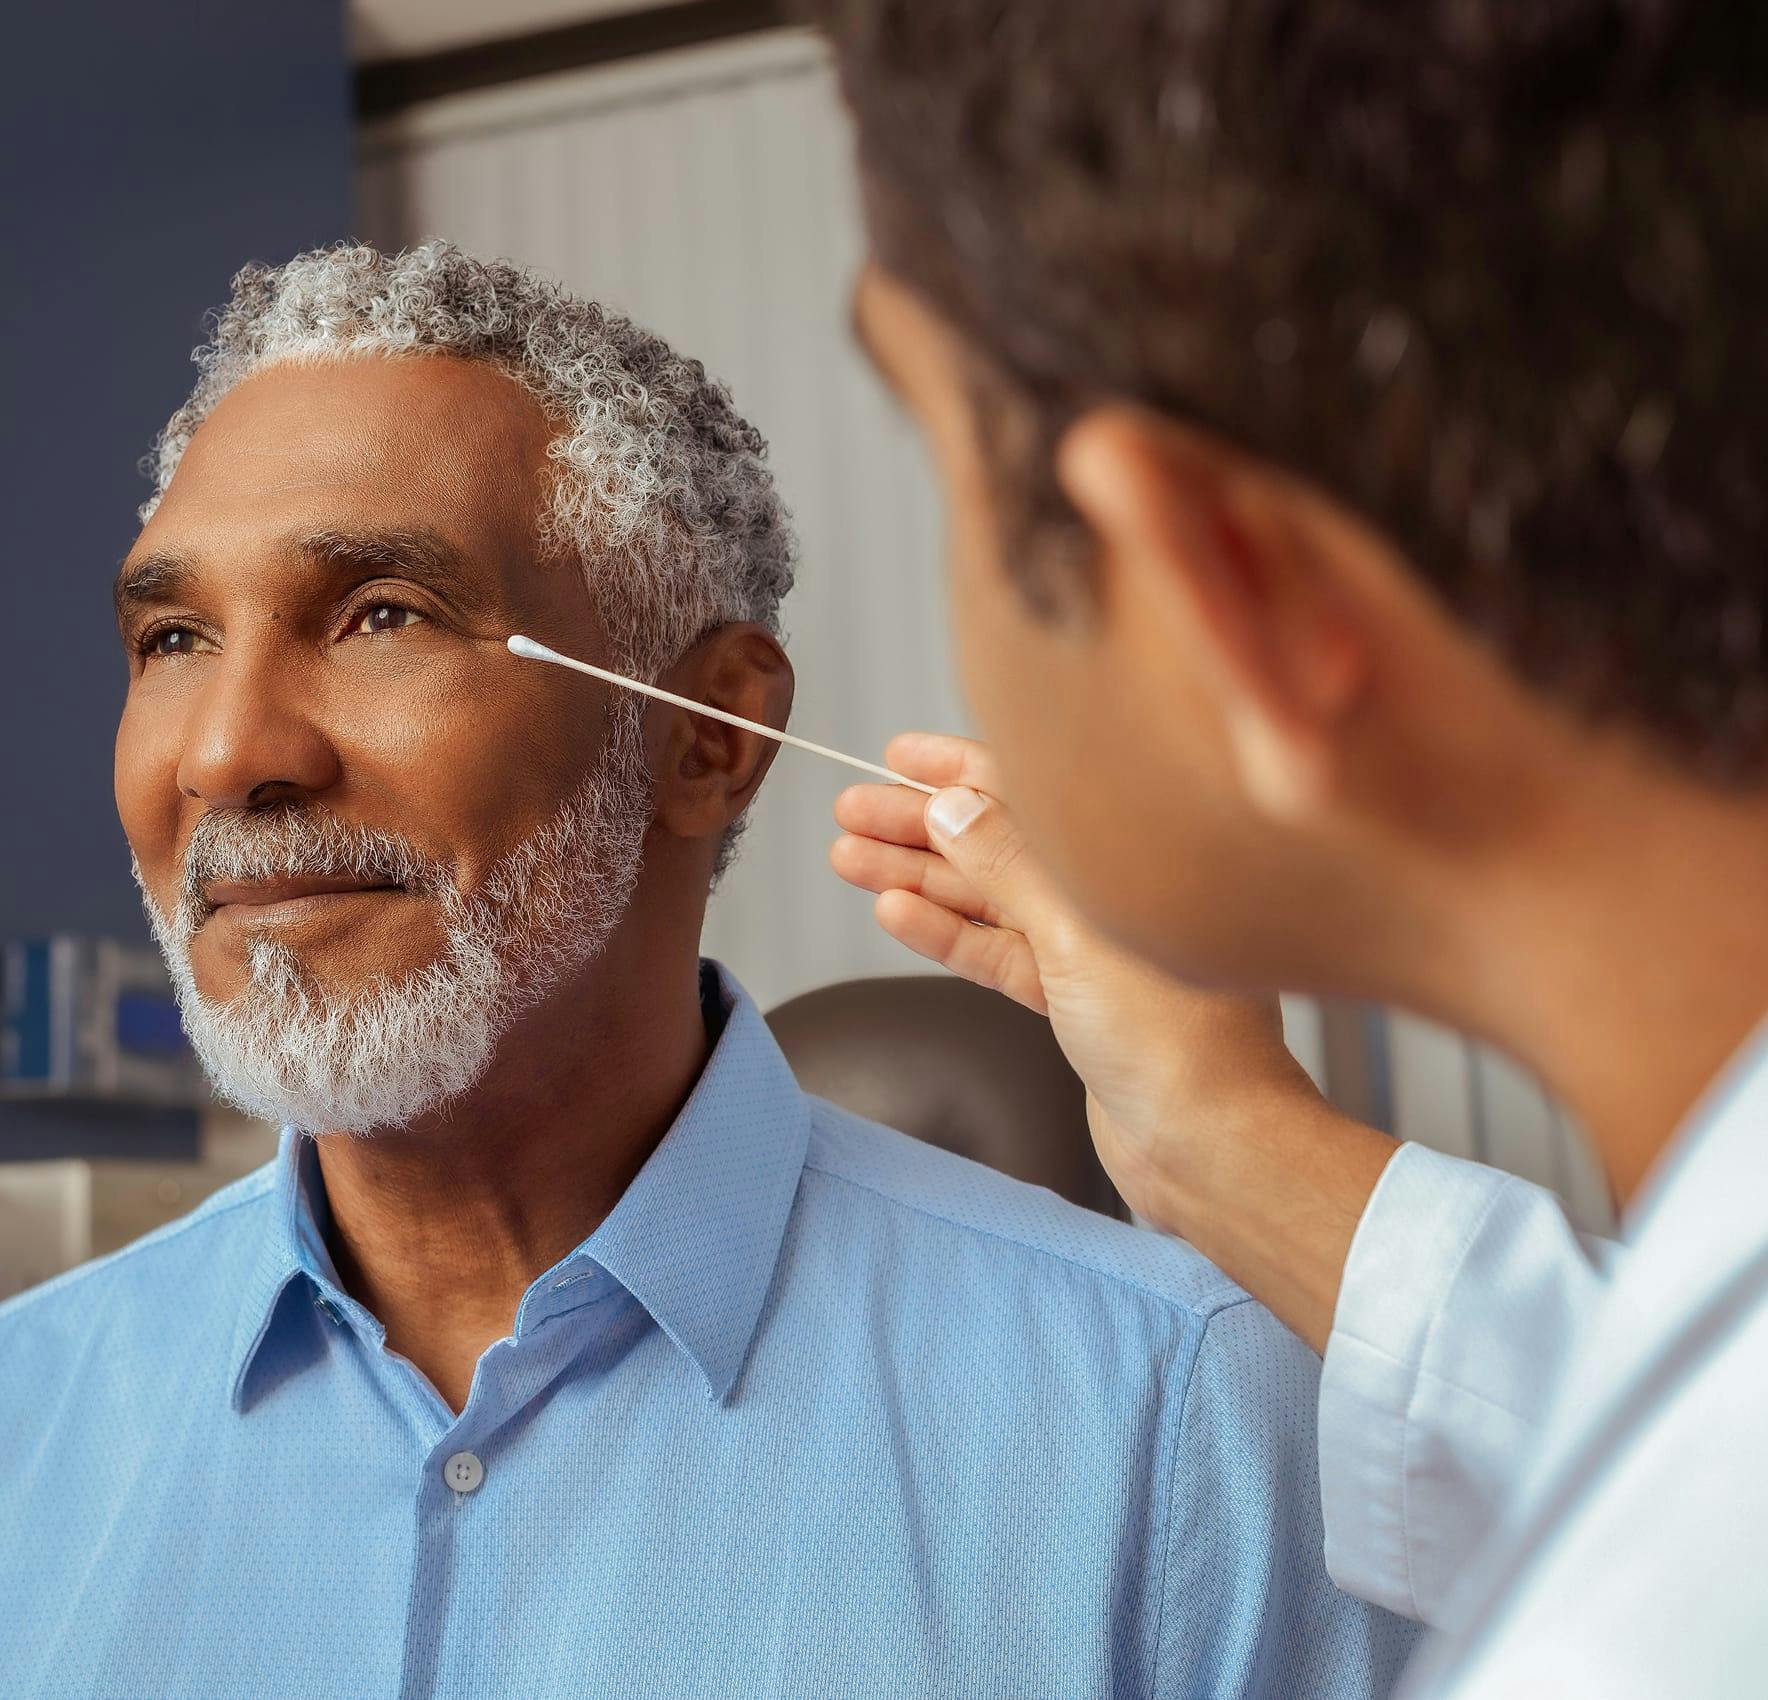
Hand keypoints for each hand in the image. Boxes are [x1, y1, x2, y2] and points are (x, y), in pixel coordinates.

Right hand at [833, 735, 1313, 1216]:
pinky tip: (895, 911)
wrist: (1206, 1145)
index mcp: (1136, 857)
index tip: (897, 757)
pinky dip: (946, 934)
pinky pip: (996, 953)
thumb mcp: (1078, 936)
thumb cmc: (1179, 1042)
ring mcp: (1092, 948)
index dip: (959, 769)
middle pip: (1002, 843)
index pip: (1034, 791)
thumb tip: (951, 802)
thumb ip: (1009, 866)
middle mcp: (1113, 895)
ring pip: (989, 899)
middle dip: (921, 825)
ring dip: (917, 878)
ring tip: (849, 858)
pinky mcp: (1073, 1000)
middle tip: (851, 811)